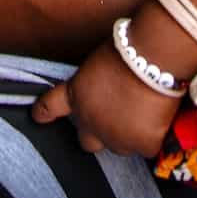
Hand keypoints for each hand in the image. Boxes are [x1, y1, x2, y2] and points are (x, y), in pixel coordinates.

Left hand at [31, 38, 180, 156]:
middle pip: (87, 142)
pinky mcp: (140, 145)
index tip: (38, 116)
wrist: (149, 60)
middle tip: (116, 119)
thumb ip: (96, 86)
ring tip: (143, 112)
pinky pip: (147, 146)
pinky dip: (153, 136)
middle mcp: (89, 121)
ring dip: (129, 135)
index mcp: (75, 95)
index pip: (51, 106)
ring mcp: (114, 137)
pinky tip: (158, 116)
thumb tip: (109, 94)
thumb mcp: (99, 65)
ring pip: (121, 146)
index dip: (44, 113)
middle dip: (99, 134)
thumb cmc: (126, 50)